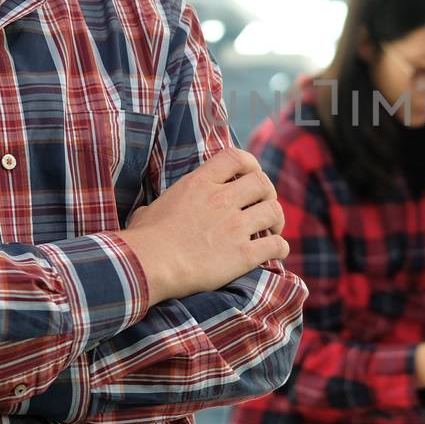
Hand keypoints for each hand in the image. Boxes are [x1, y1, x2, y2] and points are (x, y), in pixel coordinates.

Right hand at [120, 148, 289, 304]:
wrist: (148, 265)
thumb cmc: (143, 240)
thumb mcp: (150, 209)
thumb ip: (162, 205)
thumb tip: (151, 212)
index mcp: (200, 183)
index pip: (236, 157)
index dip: (250, 163)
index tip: (251, 174)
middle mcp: (221, 199)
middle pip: (262, 182)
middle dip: (268, 193)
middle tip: (263, 205)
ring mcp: (234, 226)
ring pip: (273, 210)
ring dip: (277, 219)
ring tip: (273, 229)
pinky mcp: (243, 254)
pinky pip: (275, 245)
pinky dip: (280, 247)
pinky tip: (276, 252)